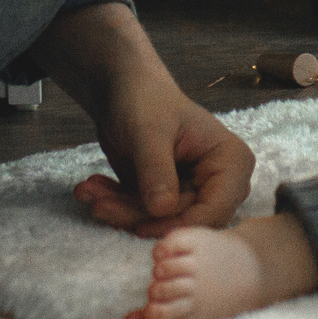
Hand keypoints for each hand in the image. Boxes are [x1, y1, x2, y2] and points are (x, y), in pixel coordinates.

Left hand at [72, 81, 254, 237]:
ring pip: (157, 222)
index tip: (141, 226)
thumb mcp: (149, 132)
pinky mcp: (167, 199)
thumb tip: (162, 210)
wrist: (123, 92)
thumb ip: (157, 170)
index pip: (215, 209)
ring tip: (87, 192)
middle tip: (99, 204)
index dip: (180, 223)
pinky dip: (114, 205)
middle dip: (137, 214)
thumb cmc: (145, 100)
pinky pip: (142, 216)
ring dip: (119, 210)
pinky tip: (91, 189)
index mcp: (231, 162)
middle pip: (183, 220)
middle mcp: (219, 183)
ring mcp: (192, 192)